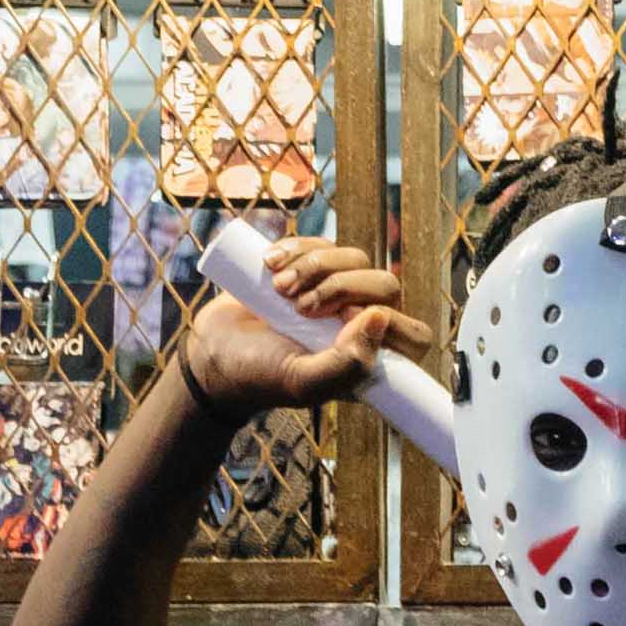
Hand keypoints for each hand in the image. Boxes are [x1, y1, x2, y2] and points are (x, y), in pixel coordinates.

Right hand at [175, 238, 437, 421]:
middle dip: (342, 285)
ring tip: (279, 288)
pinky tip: (270, 265)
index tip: (344, 321)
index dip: (388, 320)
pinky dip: (297, 248)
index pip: (413, 334)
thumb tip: (381, 317)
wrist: (212, 353)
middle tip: (300, 307)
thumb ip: (347, 365)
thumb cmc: (258, 376)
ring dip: (314, 266)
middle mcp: (359, 325)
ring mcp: (337, 293)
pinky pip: (324, 243)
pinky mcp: (311, 268)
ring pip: (356, 257)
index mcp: (368, 359)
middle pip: (387, 283)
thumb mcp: (302, 382)